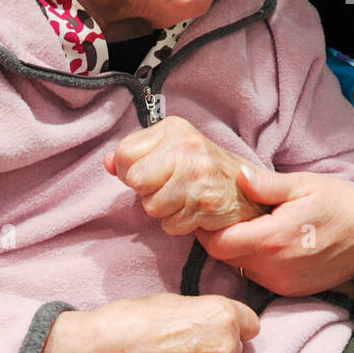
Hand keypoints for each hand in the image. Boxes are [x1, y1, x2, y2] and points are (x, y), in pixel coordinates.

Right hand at [21, 294, 259, 352]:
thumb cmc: (133, 322)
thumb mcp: (174, 303)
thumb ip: (202, 313)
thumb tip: (208, 321)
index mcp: (223, 316)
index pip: (250, 323)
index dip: (231, 325)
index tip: (216, 327)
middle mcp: (227, 347)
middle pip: (235, 348)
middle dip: (216, 346)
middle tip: (185, 345)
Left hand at [106, 115, 266, 235]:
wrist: (246, 190)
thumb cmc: (202, 169)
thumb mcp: (169, 149)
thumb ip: (135, 154)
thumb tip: (107, 163)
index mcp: (174, 128)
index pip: (124, 154)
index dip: (129, 171)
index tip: (148, 173)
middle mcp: (187, 147)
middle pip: (135, 180)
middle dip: (146, 192)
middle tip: (167, 187)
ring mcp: (198, 174)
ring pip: (151, 206)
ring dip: (163, 210)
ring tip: (182, 198)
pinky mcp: (206, 202)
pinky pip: (170, 224)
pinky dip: (178, 223)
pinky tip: (193, 209)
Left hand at [197, 164, 353, 298]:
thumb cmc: (341, 206)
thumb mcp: (304, 185)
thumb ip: (266, 184)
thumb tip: (237, 177)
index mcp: (272, 240)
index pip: (216, 243)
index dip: (207, 227)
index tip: (210, 209)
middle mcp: (273, 269)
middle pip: (224, 257)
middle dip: (220, 235)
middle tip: (228, 212)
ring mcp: (281, 284)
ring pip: (239, 268)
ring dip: (238, 248)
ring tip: (252, 224)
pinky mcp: (290, 290)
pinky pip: (258, 276)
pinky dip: (256, 260)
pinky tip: (269, 240)